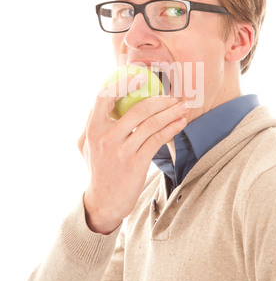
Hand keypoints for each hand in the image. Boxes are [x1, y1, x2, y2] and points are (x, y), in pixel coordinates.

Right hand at [77, 75, 187, 233]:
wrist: (103, 201)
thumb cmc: (97, 169)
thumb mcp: (86, 145)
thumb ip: (92, 122)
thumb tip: (103, 99)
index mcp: (93, 128)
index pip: (104, 97)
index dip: (123, 84)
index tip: (141, 79)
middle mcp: (106, 137)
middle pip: (138, 109)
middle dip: (161, 100)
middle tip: (173, 97)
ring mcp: (121, 151)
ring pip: (151, 123)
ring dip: (171, 113)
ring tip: (183, 107)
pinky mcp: (136, 163)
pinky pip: (157, 139)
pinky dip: (171, 128)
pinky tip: (180, 123)